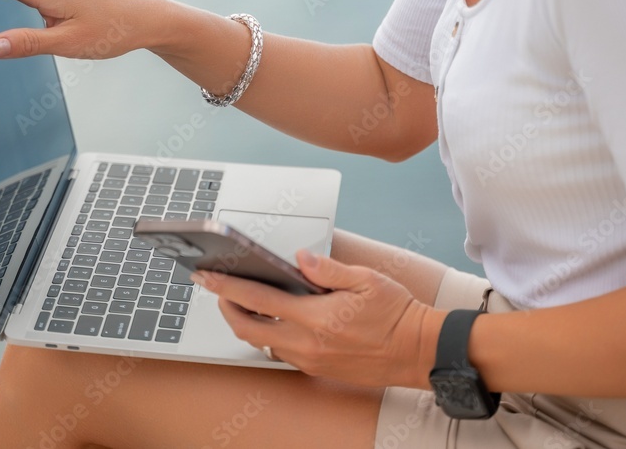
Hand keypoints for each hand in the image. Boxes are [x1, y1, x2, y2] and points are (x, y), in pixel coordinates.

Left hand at [194, 251, 446, 389]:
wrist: (418, 351)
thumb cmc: (396, 314)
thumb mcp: (366, 280)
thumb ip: (328, 269)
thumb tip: (301, 258)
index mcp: (316, 317)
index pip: (258, 300)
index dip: (227, 287)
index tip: (207, 276)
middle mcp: (307, 343)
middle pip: (248, 328)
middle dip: (226, 308)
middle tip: (216, 288)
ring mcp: (310, 359)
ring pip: (263, 342)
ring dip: (247, 321)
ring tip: (242, 300)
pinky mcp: (317, 368)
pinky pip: (281, 352)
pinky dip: (270, 334)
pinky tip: (274, 319)